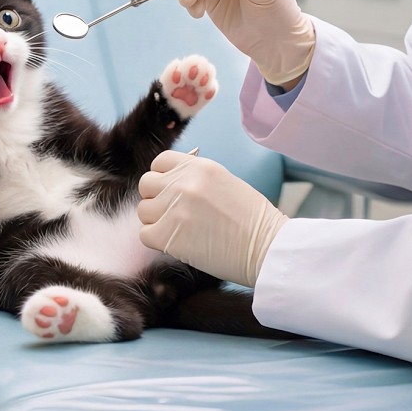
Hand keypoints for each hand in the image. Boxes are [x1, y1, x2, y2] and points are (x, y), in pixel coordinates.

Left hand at [137, 150, 287, 287]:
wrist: (268, 248)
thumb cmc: (253, 221)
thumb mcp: (226, 183)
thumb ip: (196, 179)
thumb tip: (169, 182)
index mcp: (199, 167)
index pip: (160, 162)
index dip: (162, 177)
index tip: (170, 191)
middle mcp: (183, 183)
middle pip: (146, 184)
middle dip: (156, 199)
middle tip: (175, 214)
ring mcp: (174, 208)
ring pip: (144, 211)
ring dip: (157, 221)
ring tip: (181, 230)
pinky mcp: (168, 235)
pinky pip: (145, 234)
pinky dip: (158, 241)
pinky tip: (178, 243)